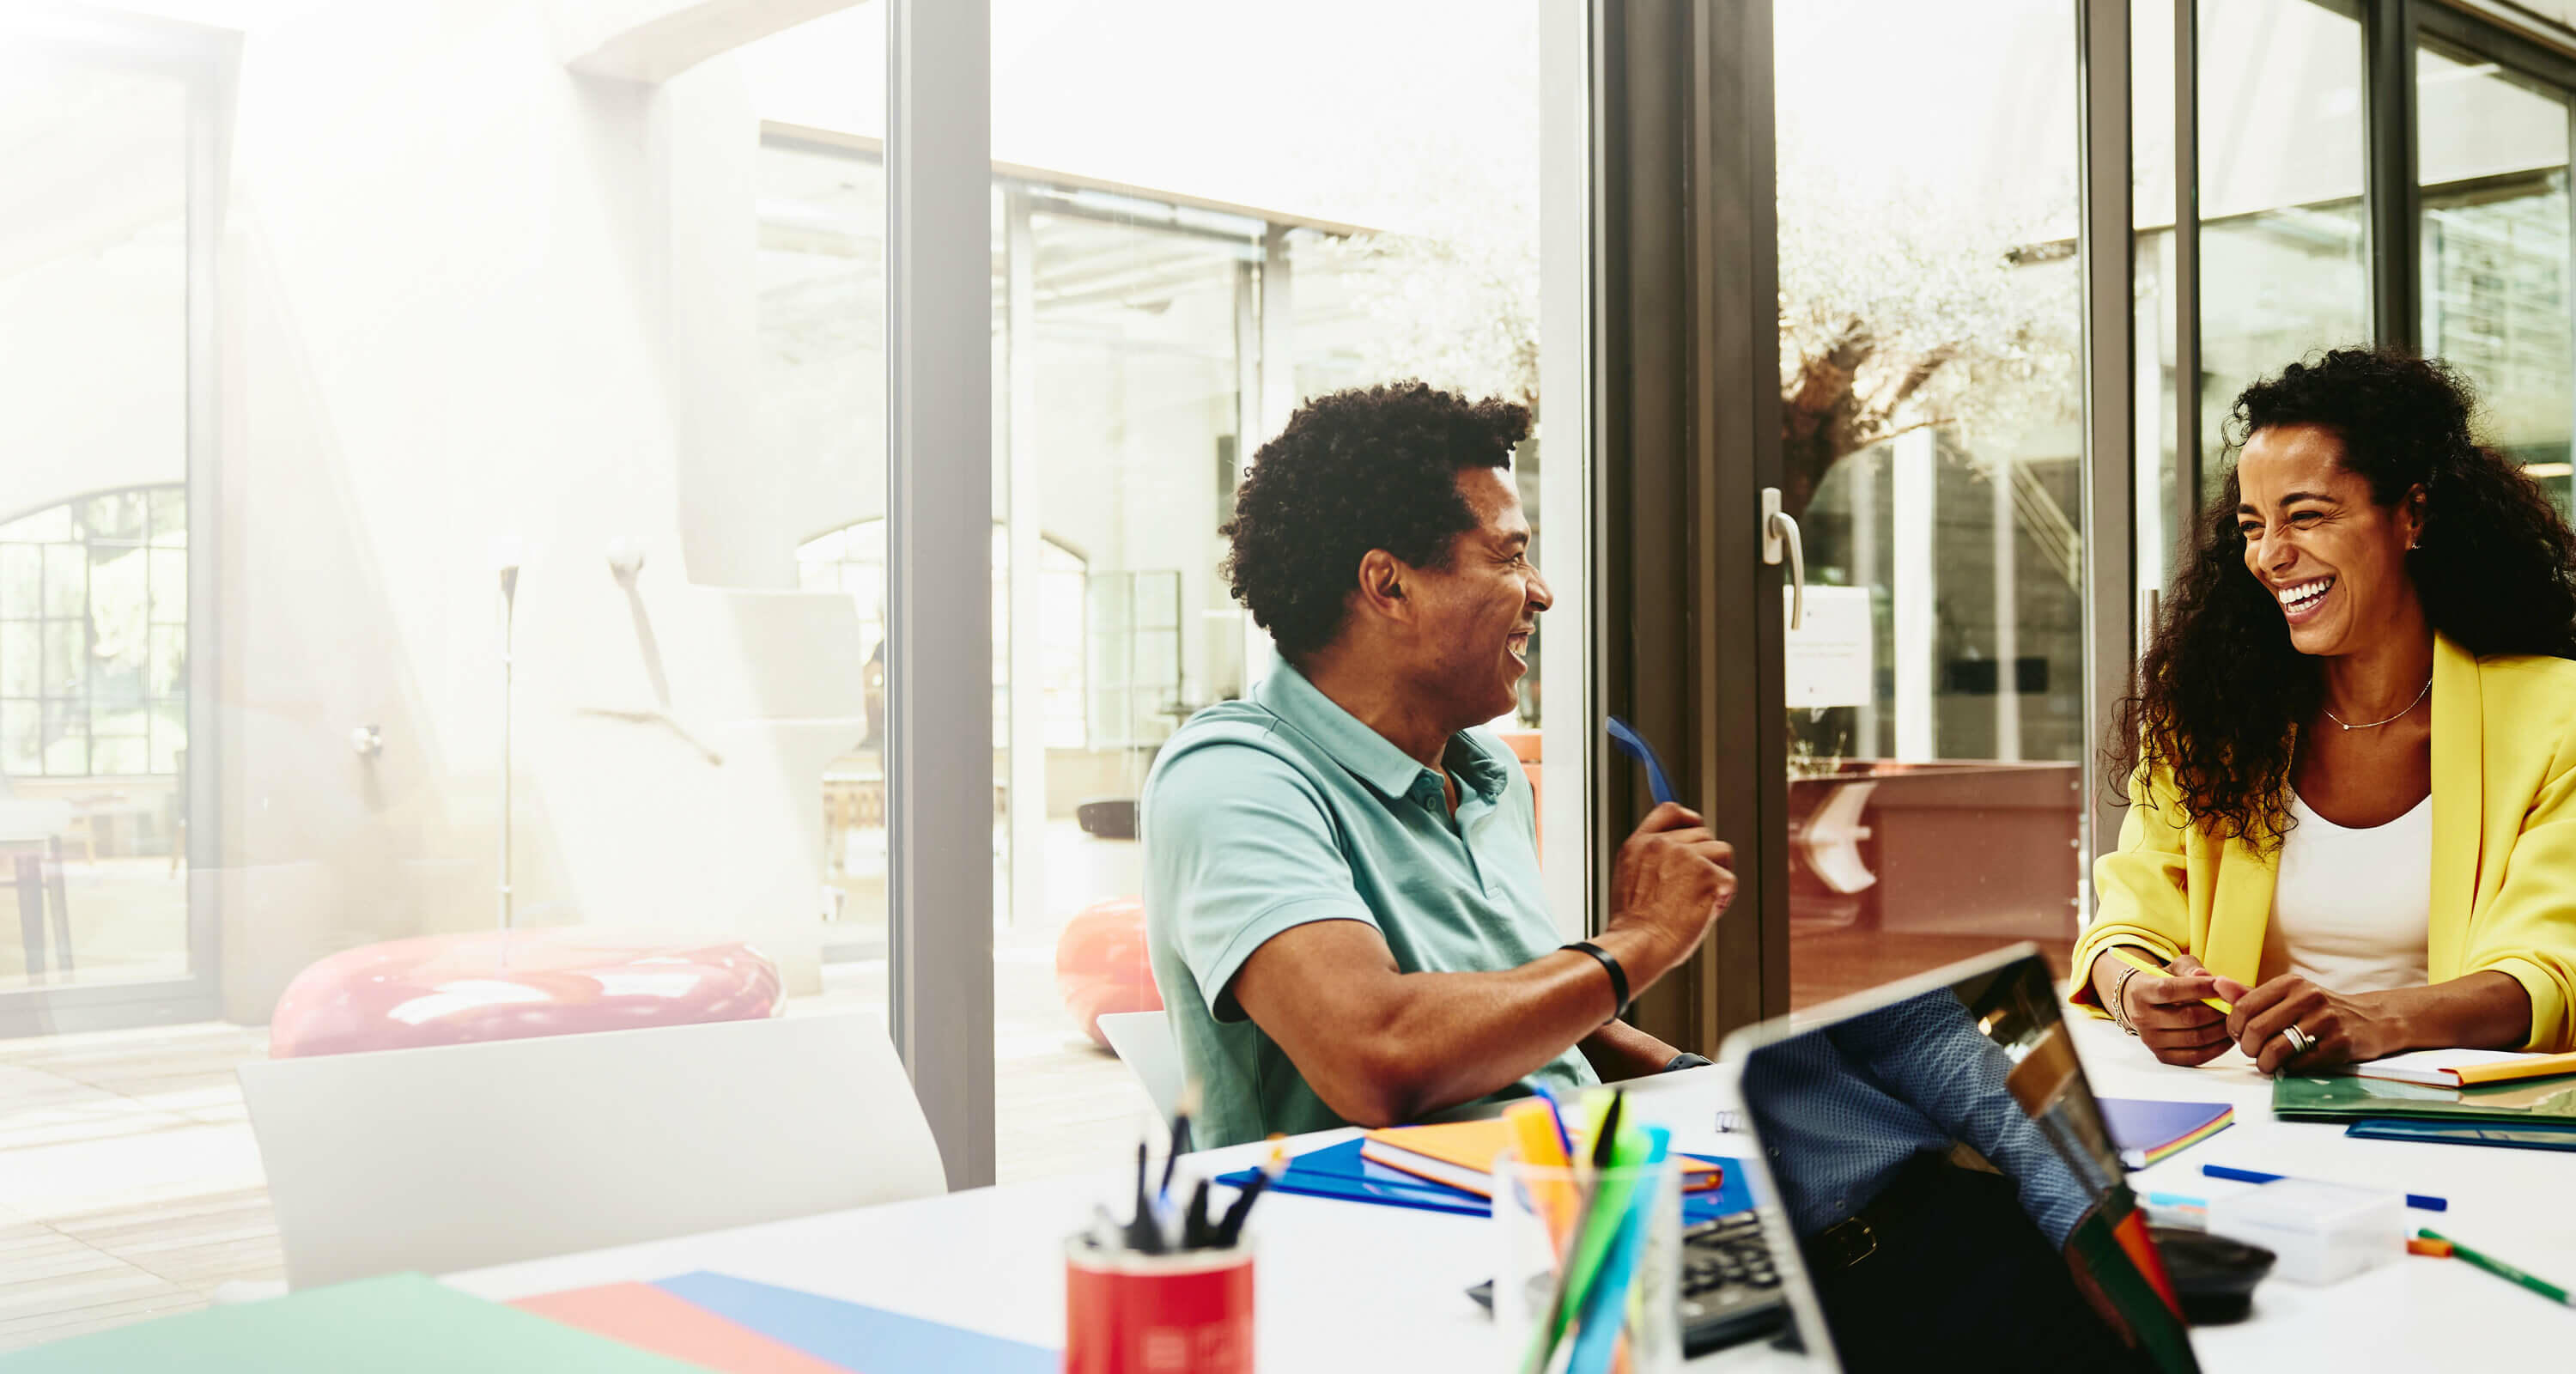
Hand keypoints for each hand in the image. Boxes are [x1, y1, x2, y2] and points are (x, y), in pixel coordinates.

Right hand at [1603, 802, 1735, 980]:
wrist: (1638, 945)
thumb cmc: (1635, 925)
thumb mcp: (1631, 879)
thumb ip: (1653, 859)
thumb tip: (1685, 852)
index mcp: (1640, 844)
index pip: (1670, 811)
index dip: (1688, 819)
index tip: (1696, 829)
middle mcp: (1663, 844)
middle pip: (1702, 834)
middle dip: (1705, 859)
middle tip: (1693, 889)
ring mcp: (1687, 857)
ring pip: (1721, 852)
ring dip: (1717, 874)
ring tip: (1699, 901)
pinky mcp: (1709, 875)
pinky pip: (1729, 880)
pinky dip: (1723, 899)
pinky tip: (1704, 913)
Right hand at [2106, 952, 2241, 1067]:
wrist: (2143, 1005)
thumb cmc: (2164, 983)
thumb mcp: (2173, 968)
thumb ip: (2189, 968)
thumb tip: (2203, 976)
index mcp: (2140, 992)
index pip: (2169, 990)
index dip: (2198, 988)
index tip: (2220, 985)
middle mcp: (2141, 1018)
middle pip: (2187, 1017)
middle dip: (2217, 1010)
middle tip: (2235, 1004)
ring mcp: (2152, 1040)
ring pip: (2195, 1038)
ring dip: (2221, 1029)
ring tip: (2234, 1018)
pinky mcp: (2163, 1056)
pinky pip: (2196, 1056)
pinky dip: (2217, 1047)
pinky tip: (2227, 1036)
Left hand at [2227, 975, 2399, 1074]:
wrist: (2372, 1021)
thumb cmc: (2320, 1010)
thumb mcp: (2288, 996)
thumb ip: (2251, 995)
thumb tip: (2216, 985)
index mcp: (2290, 983)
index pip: (2244, 1007)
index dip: (2234, 1028)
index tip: (2239, 1037)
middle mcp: (2308, 997)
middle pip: (2256, 1030)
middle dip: (2248, 1049)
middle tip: (2253, 1054)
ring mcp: (2326, 1020)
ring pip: (2275, 1050)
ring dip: (2265, 1064)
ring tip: (2268, 1064)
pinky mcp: (2340, 1043)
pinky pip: (2299, 1064)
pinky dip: (2288, 1069)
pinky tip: (2291, 1065)